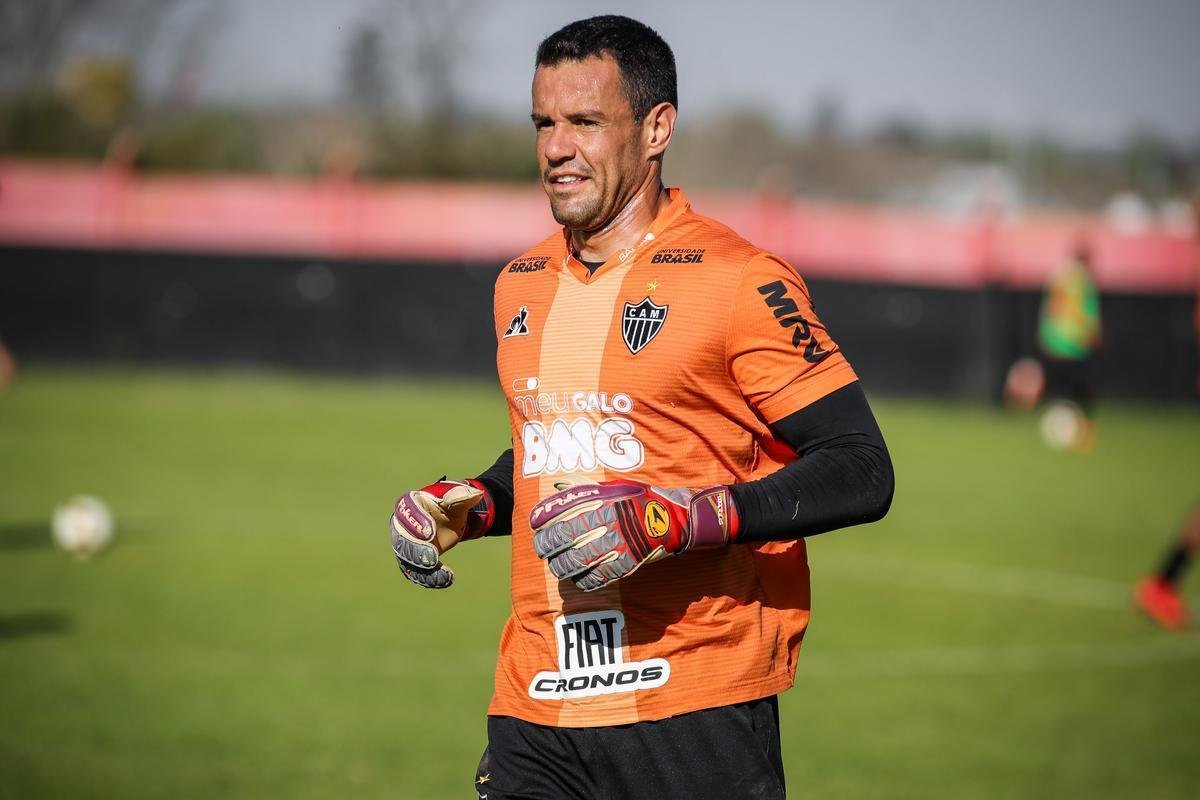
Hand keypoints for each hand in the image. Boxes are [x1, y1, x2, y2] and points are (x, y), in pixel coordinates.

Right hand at [391, 479, 492, 588]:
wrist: (448, 518)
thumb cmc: (450, 505)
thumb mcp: (457, 499)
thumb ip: (461, 497)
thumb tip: (476, 494)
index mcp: (410, 503)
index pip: (407, 511)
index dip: (416, 522)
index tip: (429, 533)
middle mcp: (402, 524)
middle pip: (403, 538)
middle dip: (417, 550)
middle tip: (432, 559)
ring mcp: (405, 543)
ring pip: (408, 559)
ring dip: (424, 570)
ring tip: (444, 576)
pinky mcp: (412, 559)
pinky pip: (416, 571)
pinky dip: (429, 578)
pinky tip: (446, 580)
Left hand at [531, 480, 737, 591]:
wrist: (677, 518)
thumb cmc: (642, 500)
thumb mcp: (615, 486)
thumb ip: (585, 488)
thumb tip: (557, 485)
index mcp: (603, 501)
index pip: (563, 511)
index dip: (543, 521)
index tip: (533, 526)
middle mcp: (608, 521)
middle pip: (566, 537)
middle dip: (548, 546)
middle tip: (542, 550)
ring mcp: (618, 543)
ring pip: (579, 560)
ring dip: (562, 567)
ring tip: (556, 568)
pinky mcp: (629, 562)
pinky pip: (600, 576)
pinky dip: (585, 581)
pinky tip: (578, 581)